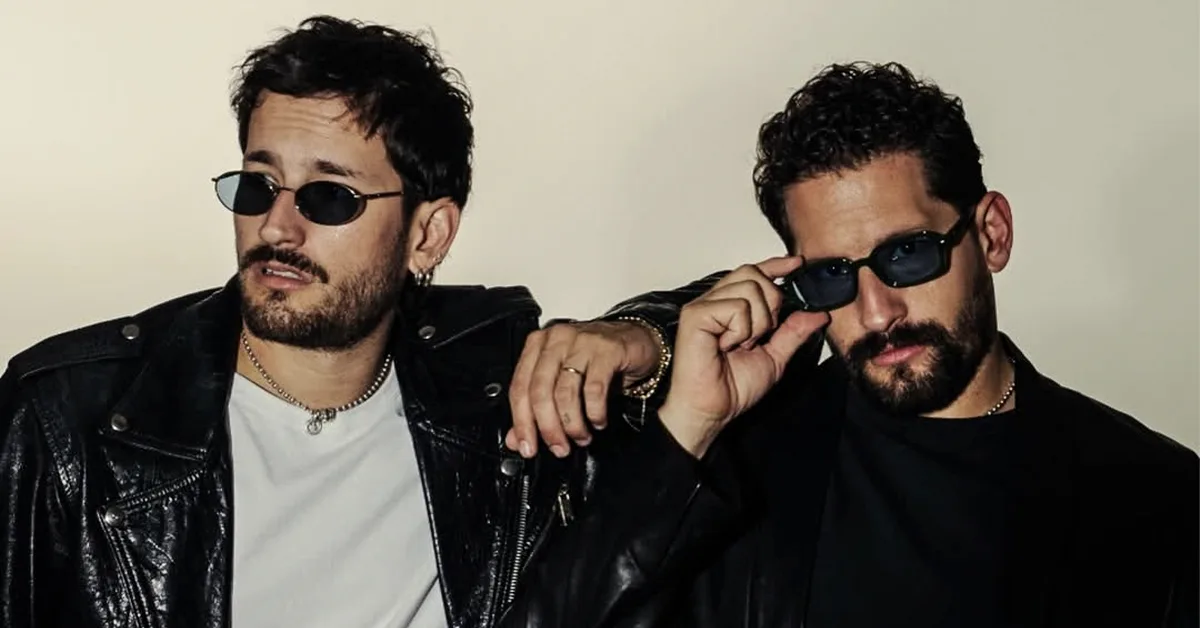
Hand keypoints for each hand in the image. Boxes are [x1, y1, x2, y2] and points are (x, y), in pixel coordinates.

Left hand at [507, 319, 662, 458]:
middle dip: (548, 428)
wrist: (635, 340)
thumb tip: (518, 439)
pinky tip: (598, 421)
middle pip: (540, 391)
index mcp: (538, 345)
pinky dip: (595, 412)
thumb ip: (538, 410)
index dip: (521, 423)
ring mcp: (581, 342)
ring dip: (573, 424)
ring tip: (581, 437)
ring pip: (565, 392)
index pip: (519, 388)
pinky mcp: (607, 350)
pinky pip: (594, 389)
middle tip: (559, 448)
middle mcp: (556, 340)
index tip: (528, 447)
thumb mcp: (564, 382)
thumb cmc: (597, 359)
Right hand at [658, 257, 829, 457]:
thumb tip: (818, 313)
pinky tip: (727, 346)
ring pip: (749, 288)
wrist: (713, 410)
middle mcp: (714, 301)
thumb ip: (794, 332)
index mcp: (729, 308)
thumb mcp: (775, 357)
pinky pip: (736, 307)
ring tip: (740, 344)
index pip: (753, 273)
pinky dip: (741, 330)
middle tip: (760, 335)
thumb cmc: (732, 387)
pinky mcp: (695, 315)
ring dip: (756, 323)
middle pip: (754, 274)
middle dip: (770, 304)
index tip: (797, 265)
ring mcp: (702, 306)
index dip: (776, 265)